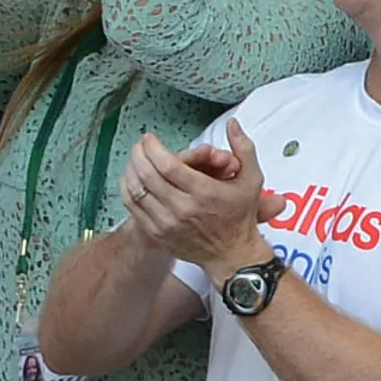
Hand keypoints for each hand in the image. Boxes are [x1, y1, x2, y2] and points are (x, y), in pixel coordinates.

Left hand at [119, 122, 276, 279]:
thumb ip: (243, 148)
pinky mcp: (157, 234)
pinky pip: (133, 209)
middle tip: (140, 145)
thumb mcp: (251, 180)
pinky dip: (128, 190)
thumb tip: (233, 124)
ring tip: (135, 158)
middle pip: (148, 176)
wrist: (232, 255)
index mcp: (204, 193)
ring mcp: (167, 224)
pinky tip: (131, 179)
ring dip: (131, 169)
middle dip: (139, 154)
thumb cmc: (240, 217)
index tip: (150, 138)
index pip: (167, 165)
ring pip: (137, 191)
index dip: (153, 148)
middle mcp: (183, 209)